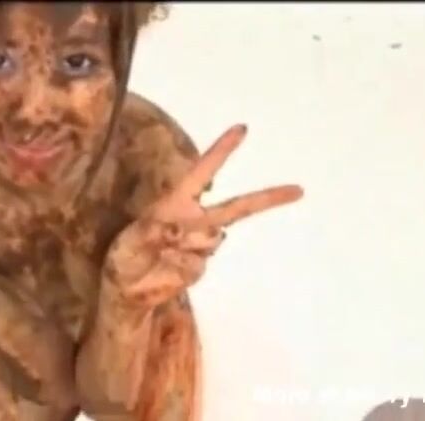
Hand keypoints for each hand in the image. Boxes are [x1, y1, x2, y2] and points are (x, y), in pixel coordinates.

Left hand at [102, 124, 302, 308]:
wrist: (127, 288)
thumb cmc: (126, 255)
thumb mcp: (134, 236)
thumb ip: (160, 231)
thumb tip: (183, 230)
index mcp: (177, 202)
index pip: (203, 172)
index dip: (222, 151)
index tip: (242, 129)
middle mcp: (194, 220)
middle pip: (238, 208)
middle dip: (268, 198)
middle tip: (298, 189)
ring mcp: (200, 245)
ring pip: (213, 240)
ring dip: (188, 246)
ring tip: (160, 253)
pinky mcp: (198, 268)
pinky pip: (200, 264)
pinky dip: (182, 266)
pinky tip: (166, 268)